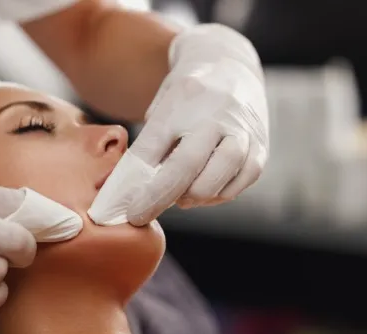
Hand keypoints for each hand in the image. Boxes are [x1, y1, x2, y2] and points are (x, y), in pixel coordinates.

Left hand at [127, 24, 268, 225]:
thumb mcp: (160, 109)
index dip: (139, 185)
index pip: (152, 150)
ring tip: (180, 196)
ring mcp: (242, 130)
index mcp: (181, 101)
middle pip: (185, 166)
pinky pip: (238, 184)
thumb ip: (148, 147)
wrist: (231, 65)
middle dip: (159, 198)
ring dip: (192, 198)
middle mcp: (214, 114)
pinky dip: (218, 195)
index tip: (130, 212)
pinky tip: (204, 190)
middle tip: (142, 214)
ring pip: (216, 180)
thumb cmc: (187, 96)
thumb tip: (126, 189)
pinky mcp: (260, 146)